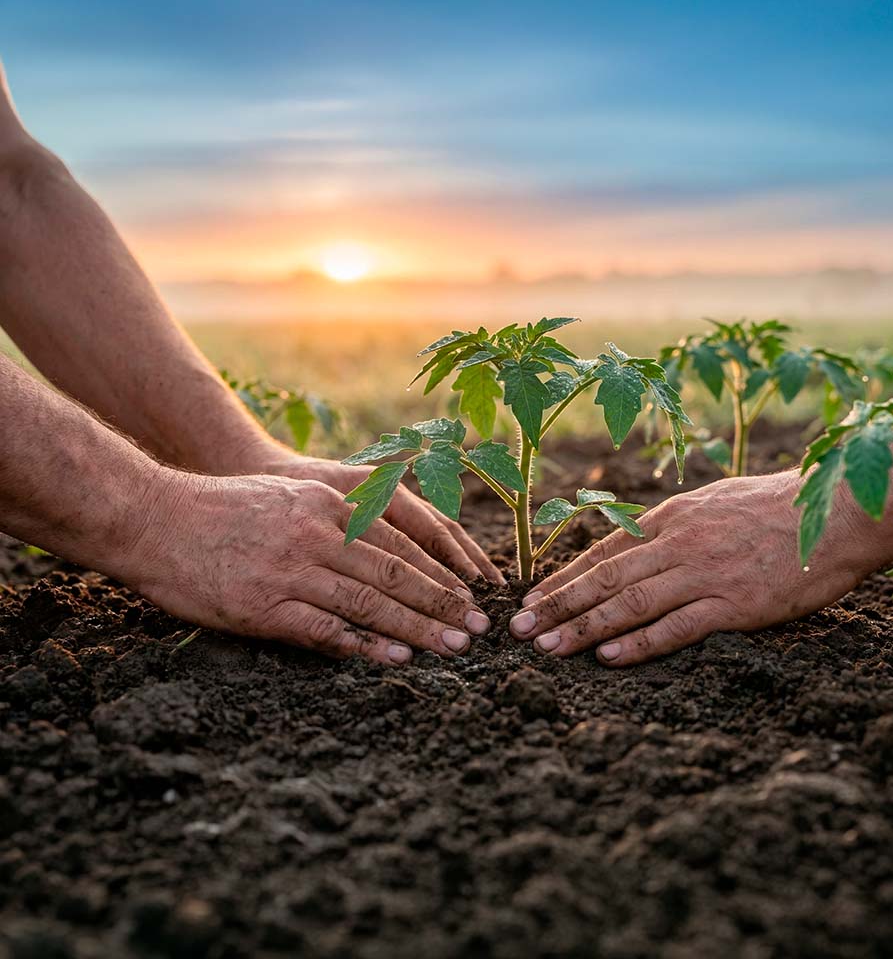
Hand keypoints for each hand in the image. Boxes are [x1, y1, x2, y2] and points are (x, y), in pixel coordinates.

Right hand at [124, 470, 490, 664]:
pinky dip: (364, 646)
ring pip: (370, 601)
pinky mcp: (264, 606)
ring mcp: (291, 570)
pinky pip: (326, 629)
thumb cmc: (223, 507)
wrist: (153, 517)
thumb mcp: (291, 493)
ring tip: (453, 647)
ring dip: (417, 628)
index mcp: (328, 504)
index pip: (402, 540)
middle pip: (396, 572)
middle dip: (443, 602)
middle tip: (478, 628)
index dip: (441, 569)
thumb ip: (338, 513)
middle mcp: (317, 533)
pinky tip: (395, 659)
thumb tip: (382, 538)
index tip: (471, 592)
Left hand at [509, 471, 873, 665]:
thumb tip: (644, 539)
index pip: (605, 549)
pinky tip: (610, 658)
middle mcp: (680, 543)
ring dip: (585, 627)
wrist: (837, 510)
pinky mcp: (736, 604)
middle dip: (559, 604)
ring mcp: (706, 573)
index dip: (565, 576)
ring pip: (631, 603)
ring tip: (549, 647)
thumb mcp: (717, 500)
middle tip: (521, 628)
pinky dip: (640, 643)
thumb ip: (679, 523)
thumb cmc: (781, 506)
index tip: (534, 597)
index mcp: (674, 517)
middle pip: (606, 577)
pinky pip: (678, 627)